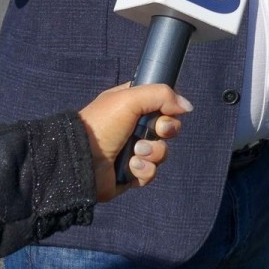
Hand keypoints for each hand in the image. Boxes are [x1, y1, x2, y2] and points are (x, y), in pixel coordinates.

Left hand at [77, 83, 191, 202]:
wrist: (81, 160)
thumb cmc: (102, 124)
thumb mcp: (130, 98)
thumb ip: (162, 94)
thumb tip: (187, 107)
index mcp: (131, 105)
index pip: (162, 103)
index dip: (169, 108)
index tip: (165, 111)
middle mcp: (133, 127)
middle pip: (168, 128)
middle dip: (165, 130)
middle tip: (156, 131)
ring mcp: (133, 151)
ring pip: (162, 152)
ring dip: (152, 152)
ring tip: (135, 152)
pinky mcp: (131, 173)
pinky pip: (151, 173)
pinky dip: (144, 170)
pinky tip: (130, 167)